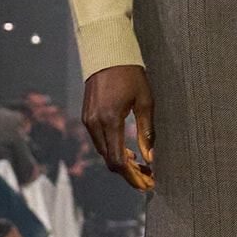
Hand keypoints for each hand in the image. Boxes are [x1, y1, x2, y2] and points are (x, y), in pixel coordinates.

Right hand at [83, 66, 154, 190]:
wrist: (107, 53)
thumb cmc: (130, 74)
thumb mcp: (145, 102)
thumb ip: (147, 132)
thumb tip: (150, 158)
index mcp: (110, 120)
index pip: (118, 160)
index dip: (132, 176)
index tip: (147, 183)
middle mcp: (95, 123)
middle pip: (110, 161)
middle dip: (129, 174)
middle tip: (148, 179)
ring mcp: (88, 120)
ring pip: (104, 153)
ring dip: (122, 163)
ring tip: (142, 167)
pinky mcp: (87, 116)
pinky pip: (99, 142)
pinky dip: (113, 151)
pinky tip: (128, 152)